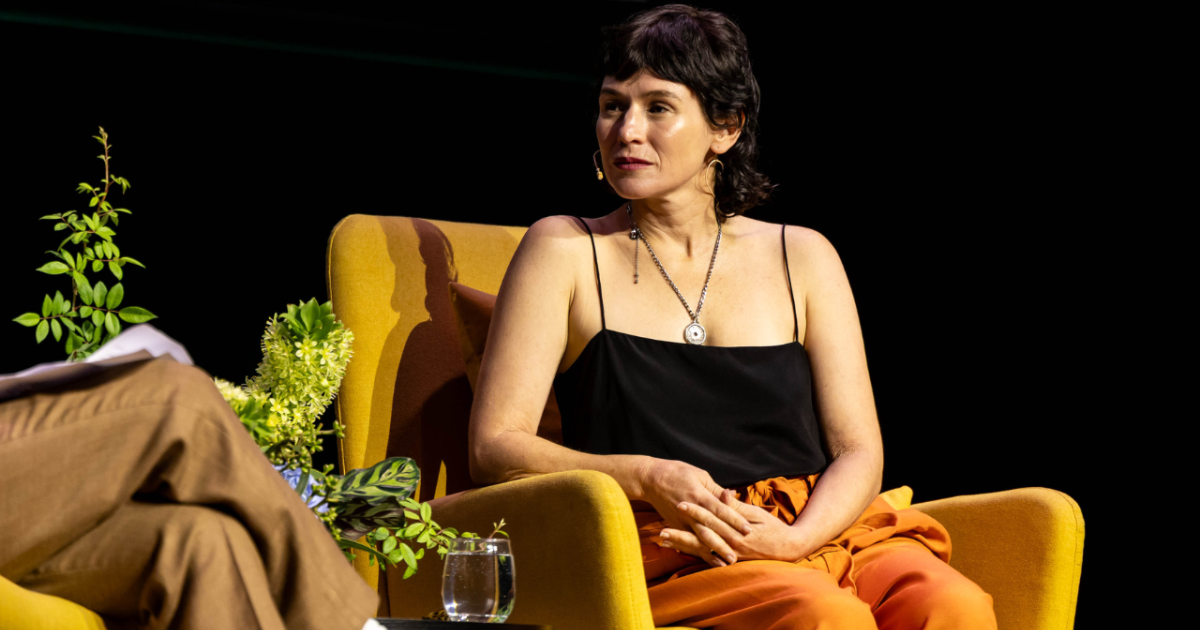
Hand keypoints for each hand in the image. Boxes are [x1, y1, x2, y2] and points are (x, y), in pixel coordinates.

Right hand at [639, 459, 752, 567]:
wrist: (650, 480)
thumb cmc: (677, 472)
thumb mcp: (699, 475)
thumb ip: (716, 490)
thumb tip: (732, 496)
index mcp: (699, 495)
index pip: (721, 510)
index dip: (735, 520)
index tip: (748, 530)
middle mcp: (691, 510)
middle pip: (711, 528)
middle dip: (726, 541)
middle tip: (741, 552)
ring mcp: (682, 520)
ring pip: (701, 538)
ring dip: (715, 551)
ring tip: (728, 562)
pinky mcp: (677, 526)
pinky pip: (691, 541)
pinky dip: (700, 552)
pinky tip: (711, 560)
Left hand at [658, 489, 802, 565]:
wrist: (787, 549)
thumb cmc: (773, 527)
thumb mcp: (756, 514)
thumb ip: (736, 506)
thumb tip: (723, 493)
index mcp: (736, 531)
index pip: (711, 519)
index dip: (695, 510)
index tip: (679, 503)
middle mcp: (730, 546)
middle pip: (699, 539)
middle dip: (679, 534)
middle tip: (660, 529)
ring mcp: (728, 555)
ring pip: (700, 550)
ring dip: (681, 545)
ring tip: (663, 540)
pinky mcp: (728, 560)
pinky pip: (706, 558)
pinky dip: (691, 553)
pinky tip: (677, 549)